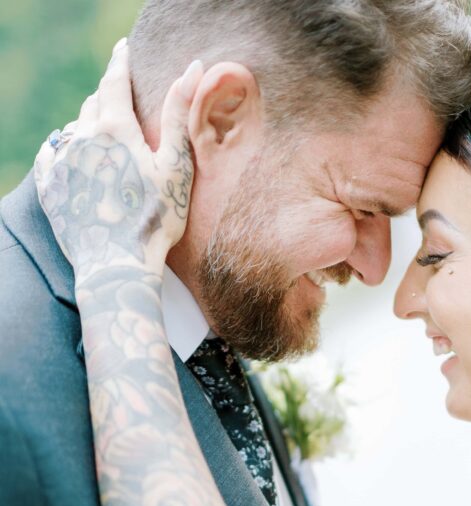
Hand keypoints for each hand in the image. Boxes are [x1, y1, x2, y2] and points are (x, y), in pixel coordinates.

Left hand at [34, 40, 201, 283]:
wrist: (117, 266)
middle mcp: (81, 137)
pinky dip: (63, 149)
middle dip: (107, 97)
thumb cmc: (155, 220)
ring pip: (73, 129)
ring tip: (102, 135)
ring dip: (88, 126)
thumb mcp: (176, 167)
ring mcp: (62, 162)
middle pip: (94, 104)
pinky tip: (73, 156)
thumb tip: (193, 68)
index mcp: (114, 128)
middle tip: (119, 98)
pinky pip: (51, 155)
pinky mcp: (50, 187)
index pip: (114, 80)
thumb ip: (179, 115)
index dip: (121, 62)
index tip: (124, 49)